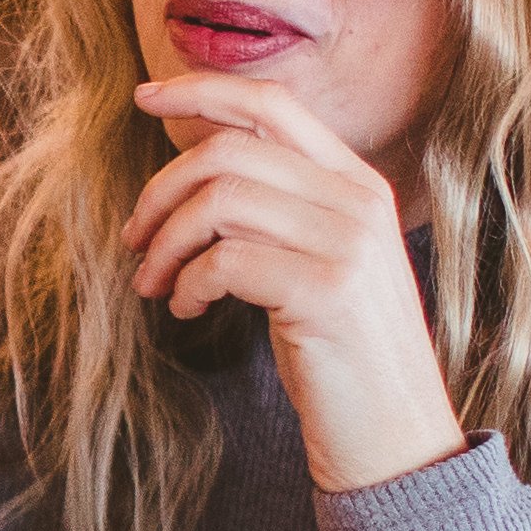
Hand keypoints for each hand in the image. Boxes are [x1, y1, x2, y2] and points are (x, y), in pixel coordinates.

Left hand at [121, 74, 465, 496]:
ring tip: (152, 284)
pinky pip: (224, 260)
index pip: (272, 103)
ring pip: (219, 200)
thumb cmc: (342, 356)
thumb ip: (282, 211)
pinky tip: (187, 311)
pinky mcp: (327, 292)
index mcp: (357, 183)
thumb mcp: (321, 263)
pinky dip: (187, 284)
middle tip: (133, 241)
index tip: (144, 97)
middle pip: (229, 150)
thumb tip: (196, 173)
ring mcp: (348, 244)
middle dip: (161, 190)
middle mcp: (358, 201)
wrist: (397, 440)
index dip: (201, 90)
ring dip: (165, 243)